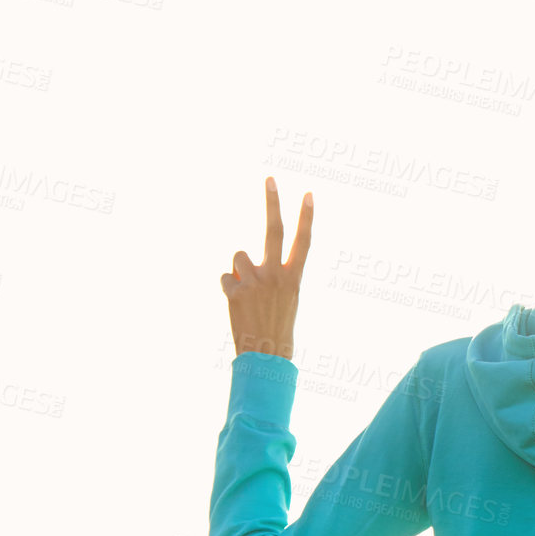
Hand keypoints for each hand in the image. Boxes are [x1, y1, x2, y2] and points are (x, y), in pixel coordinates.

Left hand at [220, 177, 312, 358]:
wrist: (267, 356)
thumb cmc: (276, 328)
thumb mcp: (286, 299)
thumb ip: (272, 275)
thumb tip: (243, 259)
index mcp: (294, 278)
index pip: (304, 241)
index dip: (306, 217)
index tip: (308, 194)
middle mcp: (277, 275)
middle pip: (274, 231)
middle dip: (272, 203)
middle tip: (270, 179)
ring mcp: (257, 282)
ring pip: (238, 258)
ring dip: (239, 271)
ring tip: (247, 294)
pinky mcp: (238, 291)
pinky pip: (226, 278)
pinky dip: (229, 289)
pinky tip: (237, 305)